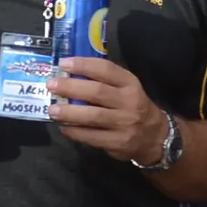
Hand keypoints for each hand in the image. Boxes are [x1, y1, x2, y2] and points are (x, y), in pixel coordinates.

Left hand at [46, 56, 166, 161]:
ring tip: (52, 110)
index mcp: (130, 84)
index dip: (83, 65)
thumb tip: (70, 74)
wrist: (155, 137)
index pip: (106, 70)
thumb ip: (104, 81)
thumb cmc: (134, 107)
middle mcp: (128, 102)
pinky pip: (92, 137)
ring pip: (93, 116)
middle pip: (96, 92)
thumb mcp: (127, 88)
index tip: (64, 64)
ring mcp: (124, 124)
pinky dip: (75, 132)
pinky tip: (64, 128)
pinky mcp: (118, 142)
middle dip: (71, 88)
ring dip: (69, 113)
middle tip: (52, 85)